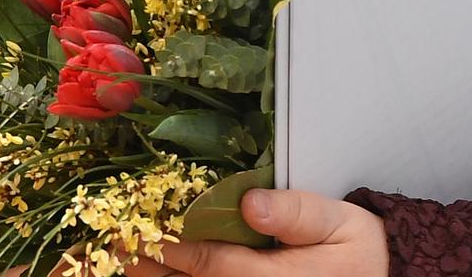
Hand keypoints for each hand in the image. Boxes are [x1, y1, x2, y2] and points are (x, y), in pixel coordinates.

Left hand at [123, 189, 387, 276]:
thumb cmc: (361, 251)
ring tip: (122, 266)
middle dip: (152, 272)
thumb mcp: (340, 222)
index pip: (212, 265)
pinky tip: (160, 273)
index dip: (170, 250)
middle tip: (110, 253)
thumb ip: (298, 212)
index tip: (136, 233)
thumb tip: (250, 201)